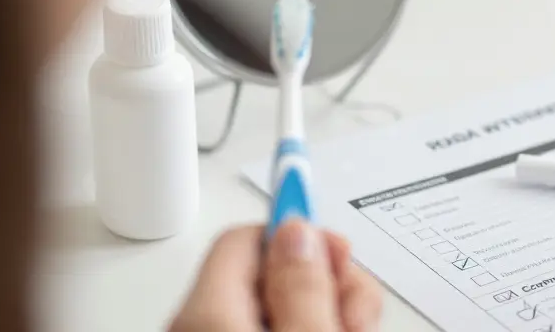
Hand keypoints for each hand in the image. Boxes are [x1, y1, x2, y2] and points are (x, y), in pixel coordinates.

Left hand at [170, 221, 381, 330]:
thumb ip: (304, 285)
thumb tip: (297, 231)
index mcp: (206, 313)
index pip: (245, 237)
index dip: (300, 236)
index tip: (339, 246)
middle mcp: (198, 326)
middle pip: (266, 273)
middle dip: (323, 281)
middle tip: (355, 313)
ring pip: (276, 306)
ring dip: (322, 308)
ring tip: (352, 331)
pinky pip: (271, 328)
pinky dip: (304, 327)